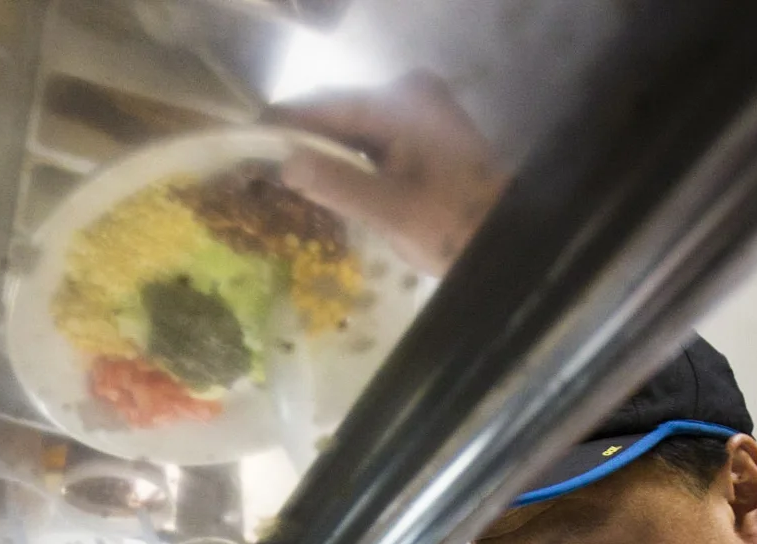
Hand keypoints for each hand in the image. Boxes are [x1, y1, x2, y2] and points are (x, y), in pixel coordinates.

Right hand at [267, 70, 505, 277]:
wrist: (512, 238)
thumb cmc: (456, 228)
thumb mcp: (392, 212)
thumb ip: (337, 185)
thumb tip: (286, 163)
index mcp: (402, 103)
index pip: (327, 106)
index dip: (284, 123)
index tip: (244, 137)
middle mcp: (409, 92)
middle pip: (338, 113)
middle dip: (302, 139)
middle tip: (257, 163)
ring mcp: (418, 108)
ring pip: (353, 126)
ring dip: (324, 150)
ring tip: (282, 173)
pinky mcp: (423, 129)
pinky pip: (372, 136)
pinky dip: (349, 156)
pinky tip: (326, 177)